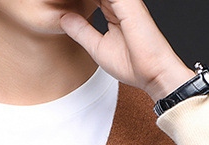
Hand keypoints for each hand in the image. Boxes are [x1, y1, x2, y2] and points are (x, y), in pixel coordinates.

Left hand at [59, 0, 196, 101]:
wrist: (152, 73)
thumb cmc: (132, 65)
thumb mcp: (97, 47)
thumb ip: (81, 31)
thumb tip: (64, 19)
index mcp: (114, 11)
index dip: (77, 1)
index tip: (55, 1)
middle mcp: (120, 2)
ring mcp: (124, 1)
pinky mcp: (128, 3)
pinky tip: (73, 0)